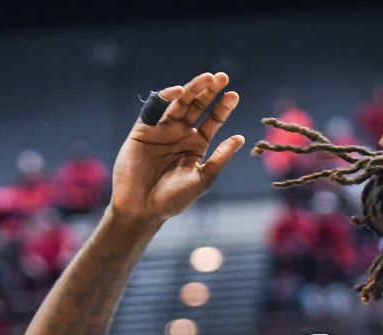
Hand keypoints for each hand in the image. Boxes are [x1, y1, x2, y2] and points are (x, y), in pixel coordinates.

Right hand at [109, 72, 244, 221]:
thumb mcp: (202, 178)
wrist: (142, 209)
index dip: (223, 108)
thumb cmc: (173, 199)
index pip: (213, 120)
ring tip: (207, 78)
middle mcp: (180, 134)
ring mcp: (162, 130)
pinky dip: (165, 98)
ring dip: (192, 89)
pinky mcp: (143, 130)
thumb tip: (240, 138)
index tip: (234, 95)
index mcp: (196, 145)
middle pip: (197, 106)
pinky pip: (154, 109)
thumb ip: (219, 158)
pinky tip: (178, 92)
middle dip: (209, 91)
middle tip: (222, 77)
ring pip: (179, 103)